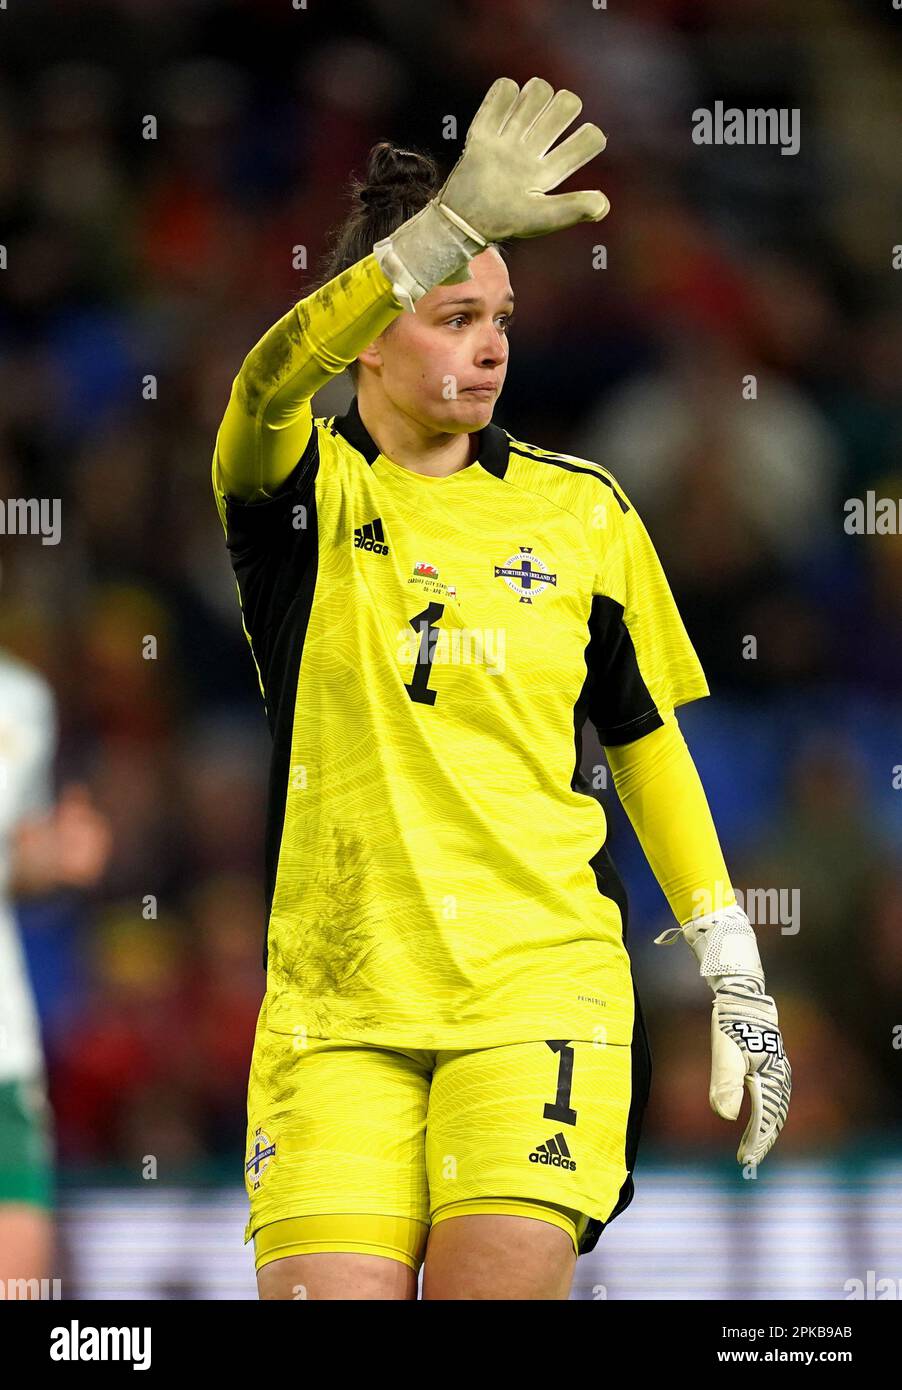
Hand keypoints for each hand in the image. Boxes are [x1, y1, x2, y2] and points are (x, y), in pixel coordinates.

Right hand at [374, 76, 609, 312]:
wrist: (462, 219)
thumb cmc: (504, 221)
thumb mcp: (541, 219)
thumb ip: (572, 210)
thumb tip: (603, 205)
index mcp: (551, 171)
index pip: (588, 138)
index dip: (589, 137)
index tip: (573, 147)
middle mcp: (534, 151)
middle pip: (566, 105)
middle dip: (564, 107)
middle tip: (545, 129)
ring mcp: (511, 138)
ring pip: (537, 91)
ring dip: (535, 95)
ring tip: (521, 119)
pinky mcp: (485, 130)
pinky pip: (503, 91)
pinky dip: (506, 92)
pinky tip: (501, 112)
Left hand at [709, 978, 790, 1164]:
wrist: (743, 998)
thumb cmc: (732, 1025)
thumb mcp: (724, 1052)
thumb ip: (725, 1084)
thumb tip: (726, 1117)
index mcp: (770, 1076)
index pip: (764, 1117)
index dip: (755, 1140)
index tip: (745, 1159)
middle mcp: (780, 1077)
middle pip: (774, 1117)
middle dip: (762, 1140)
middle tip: (747, 1160)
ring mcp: (779, 1072)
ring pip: (777, 1109)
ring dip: (767, 1130)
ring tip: (754, 1147)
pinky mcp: (774, 1067)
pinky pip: (775, 1099)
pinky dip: (770, 1115)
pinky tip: (762, 1122)